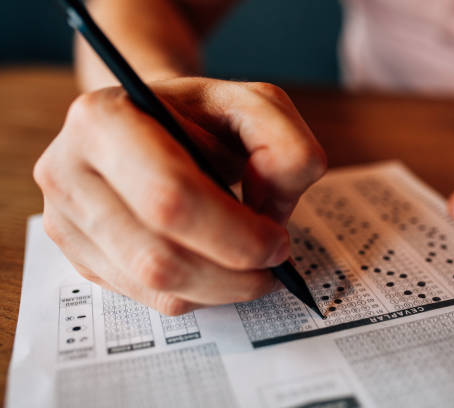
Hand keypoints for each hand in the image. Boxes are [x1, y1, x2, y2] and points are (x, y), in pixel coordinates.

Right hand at [34, 78, 326, 313]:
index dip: (233, 232)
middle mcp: (67, 172)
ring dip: (221, 288)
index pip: (169, 196)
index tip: (277, 242)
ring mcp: (66, 221)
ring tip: (253, 267)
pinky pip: (149, 299)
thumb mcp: (254, 105)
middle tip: (273, 262)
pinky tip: (219, 267)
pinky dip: (200, 292)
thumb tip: (272, 213)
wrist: (156, 124)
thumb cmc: (203, 117)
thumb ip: (284, 144)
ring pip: (154, 286)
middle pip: (157, 256)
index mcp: (103, 120)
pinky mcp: (80, 257)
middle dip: (231, 273)